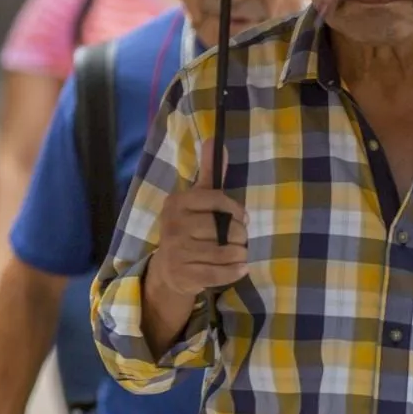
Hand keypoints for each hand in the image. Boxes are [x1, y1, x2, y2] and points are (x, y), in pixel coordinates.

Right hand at [147, 140, 249, 297]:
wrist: (169, 269)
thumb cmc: (190, 227)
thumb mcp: (197, 198)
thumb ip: (209, 172)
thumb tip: (214, 139)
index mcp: (177, 202)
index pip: (216, 199)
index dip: (236, 210)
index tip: (243, 218)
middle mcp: (173, 224)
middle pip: (223, 227)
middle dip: (240, 235)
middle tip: (240, 239)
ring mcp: (176, 251)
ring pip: (223, 251)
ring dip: (240, 254)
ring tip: (241, 253)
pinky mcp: (183, 274)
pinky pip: (218, 273)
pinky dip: (234, 272)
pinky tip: (241, 268)